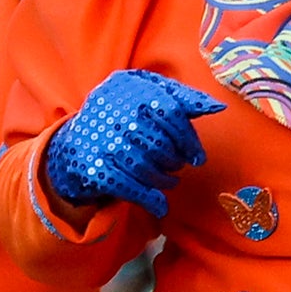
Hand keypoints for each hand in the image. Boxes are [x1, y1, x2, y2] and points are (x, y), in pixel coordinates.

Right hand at [33, 69, 224, 218]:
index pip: (170, 112)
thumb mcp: (147, 94)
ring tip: (169, 180)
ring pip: (147, 167)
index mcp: (128, 87)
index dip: (189, 138)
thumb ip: (182, 97)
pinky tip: (159, 204)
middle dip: (176, 161)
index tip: (198, 156)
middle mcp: (111, 110)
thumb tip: (216, 107)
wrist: (74, 143)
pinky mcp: (93, 168)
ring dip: (164, 180)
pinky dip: (150, 199)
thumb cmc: (122, 115)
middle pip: (160, 143)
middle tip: (178, 166)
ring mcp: (101, 140)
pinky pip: (130, 188)